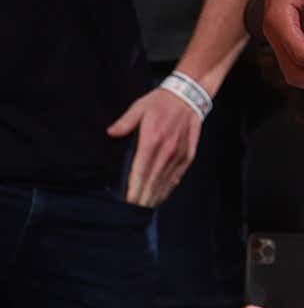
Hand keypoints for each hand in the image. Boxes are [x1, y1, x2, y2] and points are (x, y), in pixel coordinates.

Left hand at [111, 85, 201, 208]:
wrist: (189, 96)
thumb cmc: (161, 102)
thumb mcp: (139, 108)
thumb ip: (125, 123)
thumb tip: (111, 133)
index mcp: (152, 140)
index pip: (141, 170)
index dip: (135, 187)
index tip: (129, 201)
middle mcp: (166, 151)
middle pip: (153, 180)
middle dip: (144, 197)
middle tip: (135, 211)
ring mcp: (179, 154)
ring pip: (166, 180)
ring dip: (156, 195)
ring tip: (147, 207)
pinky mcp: (188, 155)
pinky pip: (178, 175)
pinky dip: (170, 187)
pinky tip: (163, 195)